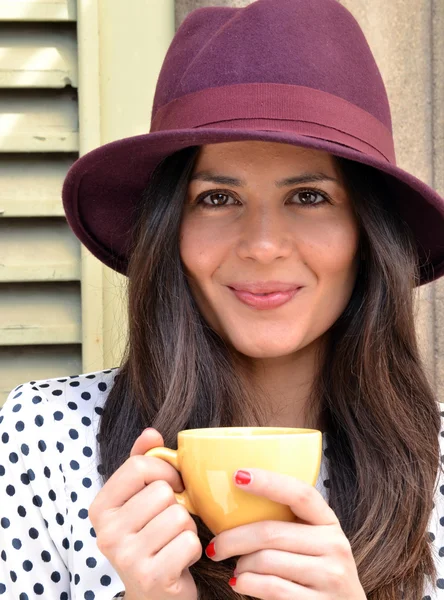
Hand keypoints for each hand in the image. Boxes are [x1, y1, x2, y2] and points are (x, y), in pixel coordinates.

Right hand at [89, 428, 201, 599]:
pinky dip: (193, 549)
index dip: (165, 471)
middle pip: (162, 491)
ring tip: (172, 540)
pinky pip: (190, 542)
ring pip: (179, 515)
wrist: (153, 596)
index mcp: (100, 508)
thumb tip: (151, 432)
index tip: (172, 485)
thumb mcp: (139, 498)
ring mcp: (126, 557)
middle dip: (176, 505)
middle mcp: (106, 533)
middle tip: (168, 522)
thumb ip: (142, 462)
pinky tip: (179, 559)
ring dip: (186, 528)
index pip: (139, 466)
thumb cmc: (149, 538)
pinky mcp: (151, 577)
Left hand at [205, 468, 365, 598]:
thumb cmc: (319, 573)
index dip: (269, 482)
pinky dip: (247, 583)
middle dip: (233, 538)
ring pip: (266, 560)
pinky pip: (270, 587)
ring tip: (237, 569)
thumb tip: (236, 504)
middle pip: (271, 532)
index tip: (238, 475)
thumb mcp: (315, 542)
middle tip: (215, 547)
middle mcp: (334, 545)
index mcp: (329, 522)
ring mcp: (329, 576)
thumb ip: (289, 524)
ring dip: (241, 565)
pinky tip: (240, 583)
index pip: (300, 493)